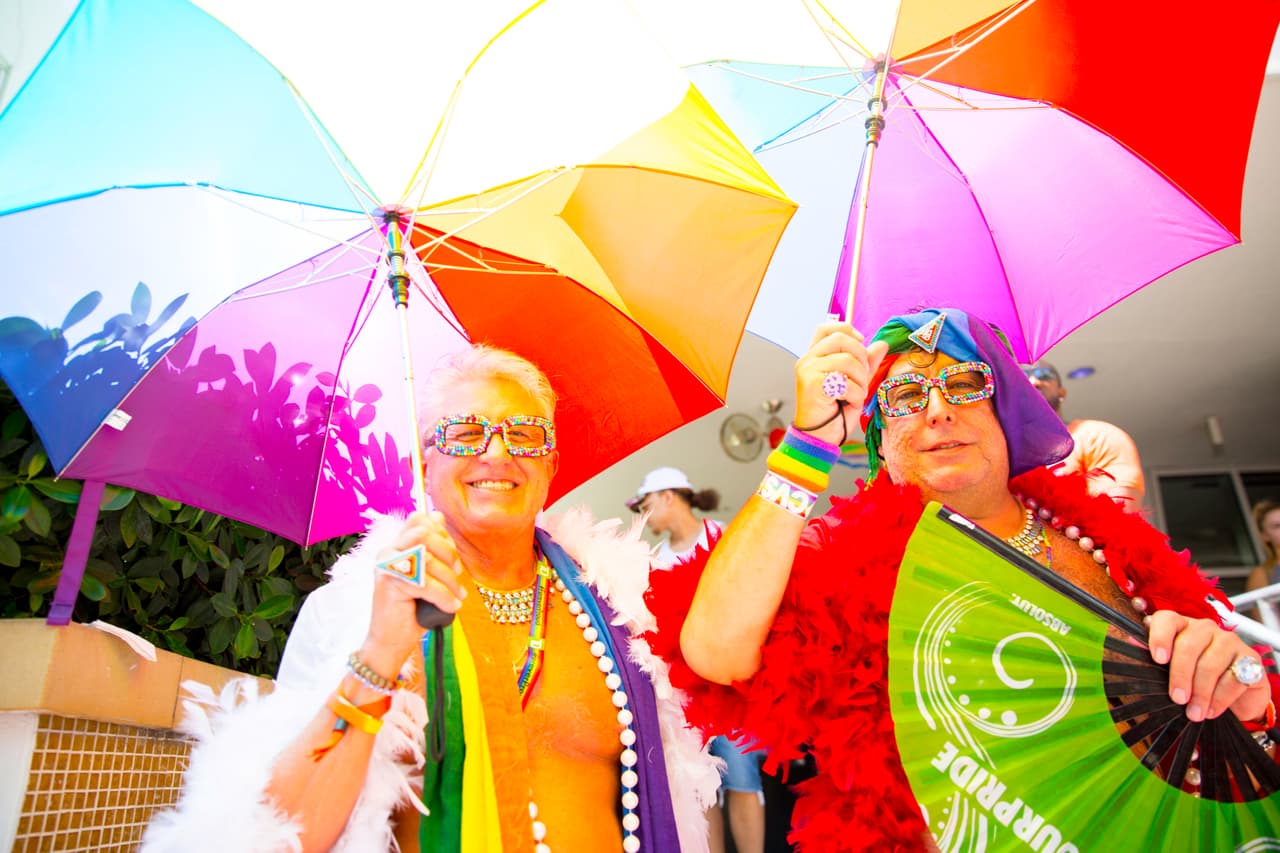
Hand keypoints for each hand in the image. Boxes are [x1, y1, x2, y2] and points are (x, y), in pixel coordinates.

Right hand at [361, 511, 466, 672]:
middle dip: (448, 552)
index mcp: (395, 545)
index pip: (418, 520)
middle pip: (423, 533)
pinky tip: (451, 606)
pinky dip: (444, 596)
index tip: (451, 555)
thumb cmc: (412, 608)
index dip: (441, 532)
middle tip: (458, 573)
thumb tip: (438, 515)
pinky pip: (426, 584)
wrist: (392, 640)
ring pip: (427, 558)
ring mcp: (386, 568)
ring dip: (449, 579)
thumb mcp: (426, 573)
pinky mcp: (391, 586)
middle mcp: (387, 552)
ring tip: (457, 594)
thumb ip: (431, 547)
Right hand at [794, 319, 888, 446]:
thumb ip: (866, 364)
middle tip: (862, 378)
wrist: (818, 439)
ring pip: (847, 361)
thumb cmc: (833, 413)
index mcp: (814, 357)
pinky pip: (846, 382)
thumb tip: (882, 344)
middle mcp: (808, 360)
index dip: (848, 330)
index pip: (827, 328)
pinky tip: (850, 404)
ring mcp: (808, 371)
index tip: (861, 343)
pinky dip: (856, 395)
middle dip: (861, 358)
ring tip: (856, 395)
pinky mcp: (813, 385)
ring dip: (861, 381)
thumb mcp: (855, 384)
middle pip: (841, 339)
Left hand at [1145, 610, 1270, 723]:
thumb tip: (1132, 643)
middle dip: (1180, 675)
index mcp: (1181, 626)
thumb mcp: (1172, 670)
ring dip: (1201, 692)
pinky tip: (1212, 710)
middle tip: (1177, 698)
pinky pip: (1234, 678)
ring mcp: (1229, 641)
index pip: (1167, 619)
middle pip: (1188, 645)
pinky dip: (1221, 698)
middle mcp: (1205, 629)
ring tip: (1194, 712)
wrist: (1235, 696)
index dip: (1160, 637)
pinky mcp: (1250, 659)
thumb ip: (1155, 658)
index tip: (1158, 658)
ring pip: (1211, 663)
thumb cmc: (1196, 679)